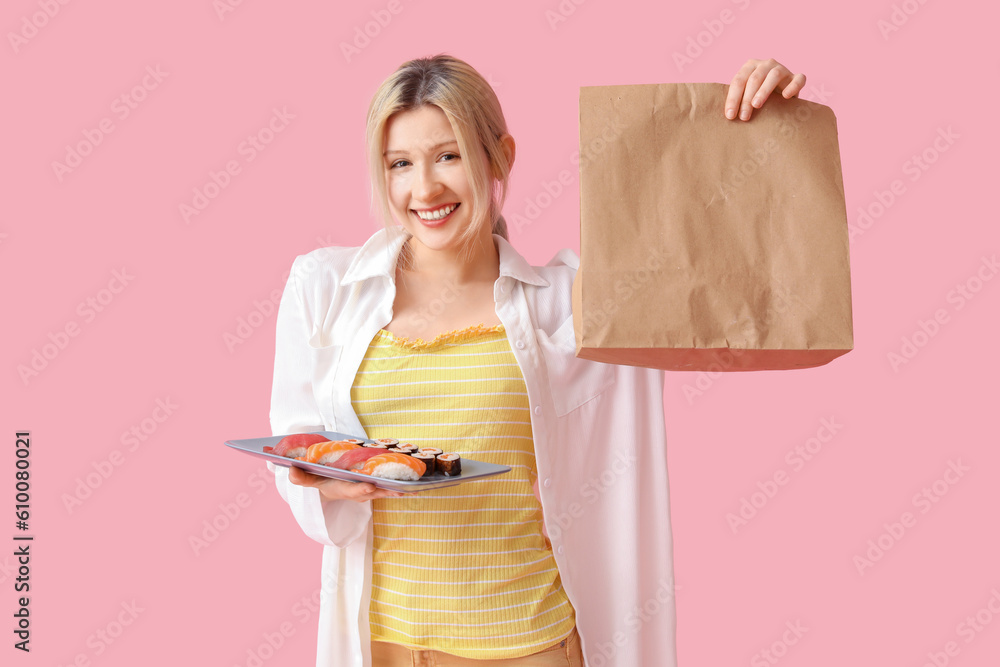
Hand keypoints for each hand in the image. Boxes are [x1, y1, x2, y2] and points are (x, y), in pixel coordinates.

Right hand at [287, 465, 411, 501]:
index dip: (360, 490)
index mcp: (341, 489)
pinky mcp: (376, 488)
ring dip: (397, 491)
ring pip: (384, 492)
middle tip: (400, 490)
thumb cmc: (320, 478)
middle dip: (385, 492)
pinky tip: (416, 485)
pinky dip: (401, 487)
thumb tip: (291, 469)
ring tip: (412, 489)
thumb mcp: (307, 478)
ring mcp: (367, 491)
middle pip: (372, 493)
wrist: (328, 486)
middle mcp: (356, 492)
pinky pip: (390, 488)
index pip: (351, 491)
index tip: (370, 486)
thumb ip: (300, 476)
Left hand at [725, 58, 805, 121]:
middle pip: (754, 79)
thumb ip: (738, 99)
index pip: (738, 81)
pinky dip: (793, 86)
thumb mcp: (746, 95)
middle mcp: (766, 64)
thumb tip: (728, 116)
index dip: (733, 98)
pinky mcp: (796, 77)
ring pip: (773, 76)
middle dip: (746, 99)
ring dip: (764, 91)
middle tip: (743, 116)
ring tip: (756, 105)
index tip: (730, 116)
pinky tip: (786, 96)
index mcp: (750, 66)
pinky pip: (798, 79)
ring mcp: (782, 69)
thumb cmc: (758, 96)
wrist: (782, 93)